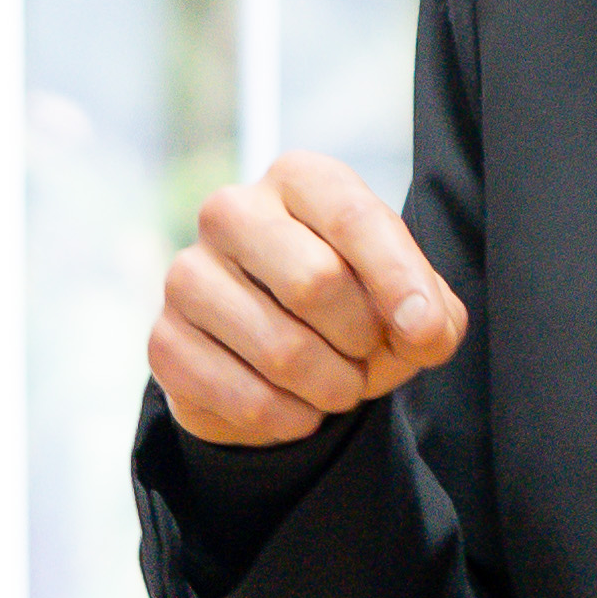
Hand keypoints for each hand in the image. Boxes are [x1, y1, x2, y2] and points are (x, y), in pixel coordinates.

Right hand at [151, 150, 469, 444]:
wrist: (274, 360)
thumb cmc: (350, 308)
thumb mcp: (408, 299)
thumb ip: (432, 309)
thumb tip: (422, 331)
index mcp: (299, 179)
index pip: (353, 217)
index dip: (398, 280)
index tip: (424, 331)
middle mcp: (232, 211)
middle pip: (316, 282)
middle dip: (362, 340)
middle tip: (368, 357)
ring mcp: (187, 274)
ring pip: (281, 350)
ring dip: (332, 387)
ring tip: (338, 385)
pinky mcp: (164, 340)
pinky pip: (244, 397)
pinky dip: (291, 418)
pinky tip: (298, 407)